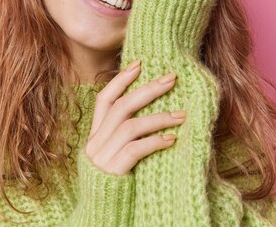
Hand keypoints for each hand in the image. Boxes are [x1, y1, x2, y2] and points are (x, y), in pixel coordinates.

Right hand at [84, 59, 186, 174]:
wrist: (100, 215)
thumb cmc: (115, 184)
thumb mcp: (113, 156)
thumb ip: (122, 137)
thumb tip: (148, 114)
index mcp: (94, 136)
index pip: (104, 99)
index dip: (121, 80)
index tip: (140, 63)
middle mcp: (95, 143)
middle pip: (121, 106)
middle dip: (147, 89)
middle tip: (171, 78)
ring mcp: (102, 157)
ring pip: (130, 125)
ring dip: (158, 117)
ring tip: (182, 115)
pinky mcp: (113, 172)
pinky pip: (135, 150)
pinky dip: (155, 141)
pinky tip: (172, 139)